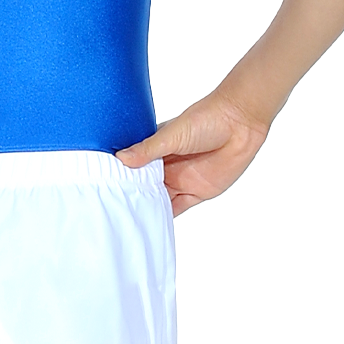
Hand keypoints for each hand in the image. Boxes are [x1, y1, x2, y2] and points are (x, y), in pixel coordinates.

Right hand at [116, 91, 269, 215]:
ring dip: (149, 208)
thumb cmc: (206, 119)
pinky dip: (167, 216)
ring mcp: (182, 179)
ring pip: (160, 198)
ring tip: (128, 220)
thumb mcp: (172, 134)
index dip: (121, 176)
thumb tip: (120, 159)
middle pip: (145, 185)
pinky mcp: (198, 192)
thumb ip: (148, 149)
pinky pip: (179, 207)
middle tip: (112, 209)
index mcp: (156, 148)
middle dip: (132, 196)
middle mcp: (167, 165)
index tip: (103, 187)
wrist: (240, 123)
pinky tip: (153, 224)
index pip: (134, 166)